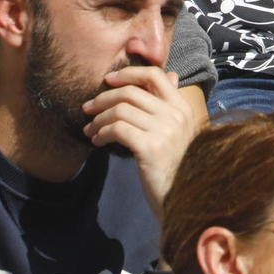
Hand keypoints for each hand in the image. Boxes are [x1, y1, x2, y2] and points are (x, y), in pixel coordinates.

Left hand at [81, 65, 196, 222]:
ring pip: (120, 110)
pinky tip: (98, 142)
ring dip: (99, 119)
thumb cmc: (178, 166)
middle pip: (131, 92)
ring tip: (91, 130)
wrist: (185, 199)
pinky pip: (117, 129)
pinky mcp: (151, 148)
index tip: (108, 80)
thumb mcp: (179, 130)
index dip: (128, 73)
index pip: (154, 74)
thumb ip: (171, 105)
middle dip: (103, 98)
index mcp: (183, 107)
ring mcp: (165, 130)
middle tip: (88, 108)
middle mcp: (176, 114)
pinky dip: (102, 133)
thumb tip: (170, 75)